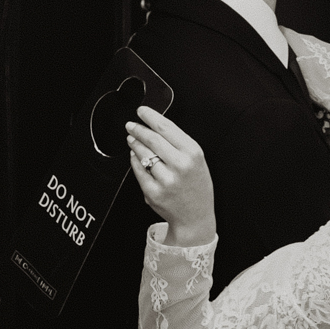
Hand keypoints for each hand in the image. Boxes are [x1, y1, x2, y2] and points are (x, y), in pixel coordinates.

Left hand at [125, 107, 216, 247]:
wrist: (195, 217)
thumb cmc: (196, 187)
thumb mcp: (198, 161)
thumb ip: (179, 144)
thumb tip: (154, 127)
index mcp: (193, 154)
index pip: (166, 128)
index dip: (151, 116)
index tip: (142, 111)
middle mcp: (180, 166)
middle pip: (152, 139)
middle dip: (138, 129)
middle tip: (131, 125)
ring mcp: (166, 180)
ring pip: (143, 154)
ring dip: (134, 143)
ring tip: (132, 139)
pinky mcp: (153, 192)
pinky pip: (139, 170)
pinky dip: (134, 160)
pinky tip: (135, 156)